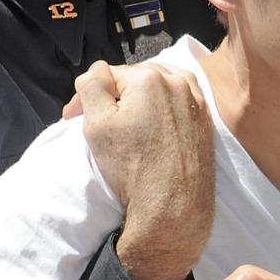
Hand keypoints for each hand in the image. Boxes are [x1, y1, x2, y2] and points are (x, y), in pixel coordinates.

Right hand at [69, 61, 214, 279]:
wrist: (174, 208)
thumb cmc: (133, 167)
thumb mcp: (97, 124)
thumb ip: (92, 86)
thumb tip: (97, 71)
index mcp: (149, 77)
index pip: (106, 76)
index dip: (87, 98)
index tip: (74, 119)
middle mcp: (178, 81)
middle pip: (134, 80)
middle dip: (115, 98)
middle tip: (101, 124)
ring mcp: (196, 100)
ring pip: (157, 88)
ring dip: (140, 101)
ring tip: (128, 126)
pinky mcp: (205, 119)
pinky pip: (178, 103)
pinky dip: (163, 109)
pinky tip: (153, 129)